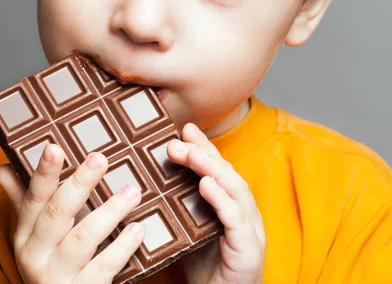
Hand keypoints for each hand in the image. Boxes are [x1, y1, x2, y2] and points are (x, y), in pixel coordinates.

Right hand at [0, 145, 144, 283]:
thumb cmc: (49, 261)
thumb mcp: (32, 233)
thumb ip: (24, 200)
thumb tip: (4, 168)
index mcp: (25, 234)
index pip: (33, 198)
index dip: (44, 173)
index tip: (54, 147)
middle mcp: (37, 255)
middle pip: (58, 214)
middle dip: (79, 184)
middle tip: (100, 158)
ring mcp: (59, 276)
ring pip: (83, 239)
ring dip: (110, 212)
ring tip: (132, 191)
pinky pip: (104, 267)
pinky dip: (123, 247)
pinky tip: (138, 228)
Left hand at [167, 124, 264, 283]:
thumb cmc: (204, 268)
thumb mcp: (187, 230)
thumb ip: (178, 206)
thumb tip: (145, 181)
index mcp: (230, 203)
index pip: (217, 167)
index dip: (203, 146)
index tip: (184, 127)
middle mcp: (243, 210)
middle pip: (226, 172)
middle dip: (202, 152)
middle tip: (176, 141)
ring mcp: (250, 227)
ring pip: (235, 188)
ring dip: (212, 168)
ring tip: (191, 154)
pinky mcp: (250, 248)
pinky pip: (236, 219)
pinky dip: (221, 199)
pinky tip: (206, 185)